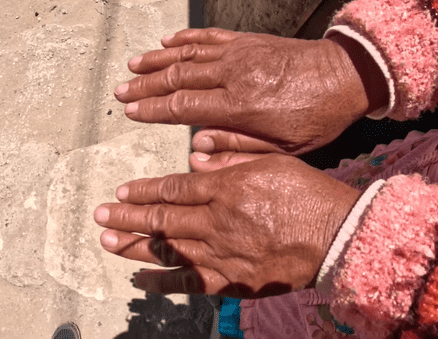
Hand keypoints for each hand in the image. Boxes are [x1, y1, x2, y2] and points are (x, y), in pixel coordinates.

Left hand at [93, 152, 360, 297]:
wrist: (337, 234)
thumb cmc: (307, 192)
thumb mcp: (272, 160)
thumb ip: (231, 156)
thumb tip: (196, 159)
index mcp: (225, 188)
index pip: (172, 188)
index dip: (143, 190)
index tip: (121, 191)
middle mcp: (216, 221)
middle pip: (162, 218)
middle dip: (127, 217)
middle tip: (99, 215)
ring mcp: (221, 253)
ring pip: (168, 249)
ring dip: (134, 245)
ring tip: (107, 242)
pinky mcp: (231, 279)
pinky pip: (189, 282)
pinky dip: (162, 281)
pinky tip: (140, 279)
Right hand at [115, 28, 374, 154]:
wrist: (344, 76)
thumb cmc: (316, 117)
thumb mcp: (282, 148)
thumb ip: (235, 150)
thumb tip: (195, 150)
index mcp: (239, 106)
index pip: (182, 107)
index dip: (152, 109)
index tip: (130, 111)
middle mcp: (233, 75)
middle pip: (177, 79)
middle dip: (145, 85)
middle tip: (120, 90)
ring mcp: (239, 54)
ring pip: (187, 55)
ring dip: (156, 60)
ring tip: (132, 65)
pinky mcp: (247, 41)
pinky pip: (209, 36)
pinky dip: (185, 38)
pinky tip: (167, 41)